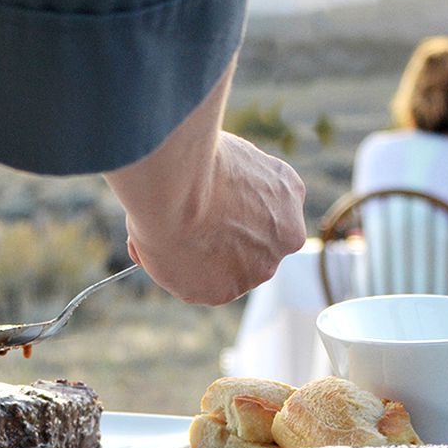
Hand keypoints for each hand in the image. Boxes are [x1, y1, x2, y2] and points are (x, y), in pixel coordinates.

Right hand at [105, 57, 306, 305]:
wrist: (180, 185)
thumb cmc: (196, 157)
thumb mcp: (229, 155)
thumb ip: (231, 177)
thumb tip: (205, 175)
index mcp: (290, 193)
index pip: (262, 211)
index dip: (230, 209)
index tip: (206, 202)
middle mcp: (285, 237)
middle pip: (247, 244)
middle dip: (215, 236)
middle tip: (181, 219)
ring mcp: (256, 269)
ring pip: (221, 267)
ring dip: (192, 254)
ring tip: (162, 228)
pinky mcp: (222, 293)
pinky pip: (195, 286)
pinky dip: (173, 271)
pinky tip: (158, 243)